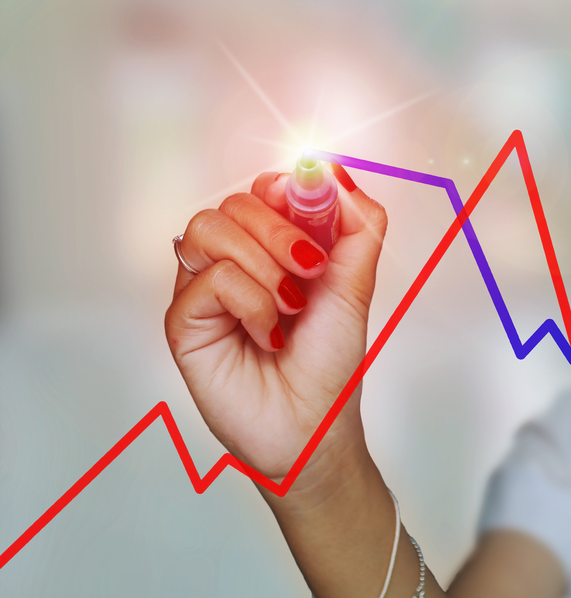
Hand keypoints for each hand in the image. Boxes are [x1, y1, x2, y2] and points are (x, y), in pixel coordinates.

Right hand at [164, 168, 386, 484]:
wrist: (314, 425)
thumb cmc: (329, 363)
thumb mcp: (357, 285)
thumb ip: (358, 226)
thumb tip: (334, 172)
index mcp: (273, 249)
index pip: (263, 190)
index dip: (286, 191)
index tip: (316, 215)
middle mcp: (235, 262)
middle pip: (235, 202)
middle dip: (282, 232)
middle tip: (310, 272)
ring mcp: (205, 289)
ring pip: (210, 227)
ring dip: (263, 264)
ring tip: (288, 307)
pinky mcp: (185, 320)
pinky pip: (209, 277)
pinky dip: (251, 303)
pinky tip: (267, 335)